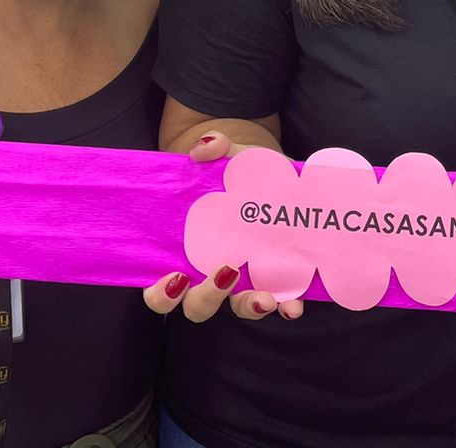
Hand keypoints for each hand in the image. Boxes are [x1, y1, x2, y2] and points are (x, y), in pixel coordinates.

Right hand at [141, 131, 303, 322]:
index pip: (163, 290)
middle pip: (198, 306)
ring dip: (248, 306)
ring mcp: (244, 280)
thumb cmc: (234, 173)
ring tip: (264, 297)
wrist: (270, 171)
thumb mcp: (225, 158)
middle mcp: (211, 274)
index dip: (161, 295)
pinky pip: (278, 301)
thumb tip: (204, 147)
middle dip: (207, 298)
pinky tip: (294, 305)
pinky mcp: (275, 276)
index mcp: (186, 254)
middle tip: (225, 271)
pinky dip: (286, 306)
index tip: (174, 278)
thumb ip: (214, 148)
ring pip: (237, 307)